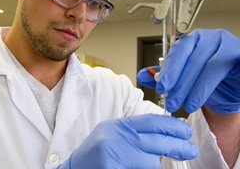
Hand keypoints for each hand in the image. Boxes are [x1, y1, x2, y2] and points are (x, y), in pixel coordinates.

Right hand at [57, 114, 197, 168]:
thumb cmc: (95, 153)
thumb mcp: (112, 134)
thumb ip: (133, 132)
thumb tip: (163, 134)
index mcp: (117, 126)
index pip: (150, 122)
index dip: (171, 125)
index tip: (185, 130)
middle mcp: (117, 139)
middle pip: (156, 142)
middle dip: (178, 146)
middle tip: (190, 149)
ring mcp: (115, 157)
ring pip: (151, 163)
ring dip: (153, 165)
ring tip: (146, 163)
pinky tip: (139, 167)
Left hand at [137, 29, 239, 113]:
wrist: (232, 85)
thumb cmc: (206, 77)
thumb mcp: (183, 76)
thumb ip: (164, 75)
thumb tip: (142, 75)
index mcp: (194, 39)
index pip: (179, 51)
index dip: (170, 70)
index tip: (161, 87)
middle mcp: (212, 38)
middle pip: (194, 59)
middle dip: (180, 83)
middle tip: (171, 102)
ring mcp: (230, 46)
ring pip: (212, 66)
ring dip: (196, 89)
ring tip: (186, 106)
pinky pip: (229, 69)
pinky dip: (213, 87)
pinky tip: (202, 101)